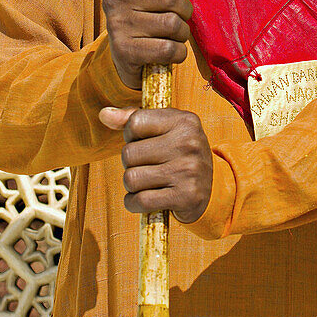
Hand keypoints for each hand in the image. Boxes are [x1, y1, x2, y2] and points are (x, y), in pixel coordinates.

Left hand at [98, 106, 212, 222]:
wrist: (211, 188)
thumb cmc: (179, 152)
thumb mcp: (164, 128)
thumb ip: (133, 118)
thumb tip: (104, 114)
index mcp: (184, 120)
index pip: (135, 122)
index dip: (130, 135)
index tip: (142, 141)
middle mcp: (188, 143)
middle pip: (128, 154)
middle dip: (130, 163)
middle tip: (146, 165)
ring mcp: (188, 170)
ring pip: (131, 178)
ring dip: (132, 185)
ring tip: (147, 182)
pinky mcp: (186, 196)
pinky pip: (140, 201)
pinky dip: (134, 203)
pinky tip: (144, 199)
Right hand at [102, 0, 192, 89]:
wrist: (124, 56)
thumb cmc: (144, 13)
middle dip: (185, 9)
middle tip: (180, 16)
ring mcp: (118, 26)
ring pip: (172, 24)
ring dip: (183, 32)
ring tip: (176, 34)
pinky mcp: (125, 52)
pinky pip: (168, 49)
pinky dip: (179, 52)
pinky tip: (173, 50)